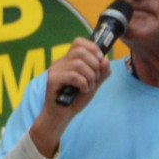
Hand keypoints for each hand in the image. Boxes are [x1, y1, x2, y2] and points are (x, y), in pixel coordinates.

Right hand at [28, 37, 111, 154]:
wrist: (62, 116)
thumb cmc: (75, 99)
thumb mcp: (93, 84)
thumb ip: (101, 72)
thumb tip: (105, 60)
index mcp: (68, 60)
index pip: (79, 42)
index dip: (93, 48)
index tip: (100, 60)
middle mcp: (60, 62)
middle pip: (80, 51)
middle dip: (94, 65)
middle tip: (95, 78)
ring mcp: (54, 71)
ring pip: (78, 64)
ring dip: (90, 76)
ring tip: (89, 86)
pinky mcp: (52, 80)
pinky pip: (73, 76)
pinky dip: (83, 83)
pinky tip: (83, 90)